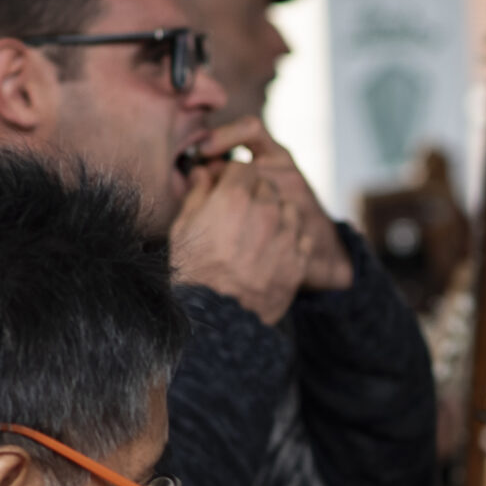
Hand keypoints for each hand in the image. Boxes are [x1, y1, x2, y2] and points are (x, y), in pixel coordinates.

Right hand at [171, 121, 349, 322]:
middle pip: (267, 185)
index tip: (226, 187)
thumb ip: (197, 194)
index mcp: (234, 197)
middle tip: (240, 211)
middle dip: (254, 192)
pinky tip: (274, 248)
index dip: (232, 176)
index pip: (242, 167)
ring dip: (277, 212)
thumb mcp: (183, 228)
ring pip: (289, 208)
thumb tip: (202, 172)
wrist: (217, 318)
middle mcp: (265, 210)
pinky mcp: (298, 260)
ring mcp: (285, 236)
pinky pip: (302, 237)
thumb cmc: (194, 272)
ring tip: (260, 230)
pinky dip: (291, 238)